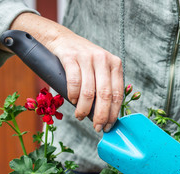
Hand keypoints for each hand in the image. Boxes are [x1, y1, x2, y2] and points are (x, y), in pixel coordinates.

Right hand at [9, 13, 122, 131]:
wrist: (61, 39)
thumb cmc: (83, 60)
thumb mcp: (99, 69)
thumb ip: (105, 87)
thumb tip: (106, 115)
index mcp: (115, 64)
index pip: (118, 94)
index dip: (113, 113)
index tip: (109, 126)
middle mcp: (103, 59)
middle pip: (105, 95)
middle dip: (101, 115)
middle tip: (97, 127)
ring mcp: (87, 57)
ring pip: (89, 91)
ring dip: (84, 109)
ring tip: (80, 116)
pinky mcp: (71, 56)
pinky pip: (74, 82)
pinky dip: (73, 96)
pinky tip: (72, 101)